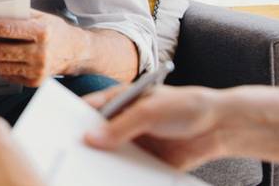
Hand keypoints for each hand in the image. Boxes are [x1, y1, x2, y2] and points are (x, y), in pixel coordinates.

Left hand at [0, 9, 88, 86]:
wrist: (76, 53)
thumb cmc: (55, 30)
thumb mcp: (41, 16)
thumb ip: (19, 14)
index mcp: (42, 32)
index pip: (7, 29)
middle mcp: (41, 53)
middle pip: (0, 51)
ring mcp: (38, 70)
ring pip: (1, 66)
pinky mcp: (34, 82)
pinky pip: (8, 75)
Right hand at [83, 84, 229, 169]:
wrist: (217, 128)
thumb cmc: (185, 106)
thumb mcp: (150, 112)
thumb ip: (121, 126)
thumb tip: (91, 138)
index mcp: (120, 100)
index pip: (89, 108)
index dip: (73, 119)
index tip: (61, 132)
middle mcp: (122, 121)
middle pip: (95, 135)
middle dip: (84, 145)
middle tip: (71, 156)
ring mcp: (132, 142)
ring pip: (108, 155)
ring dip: (100, 164)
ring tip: (89, 173)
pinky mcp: (143, 162)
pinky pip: (125, 170)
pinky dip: (118, 176)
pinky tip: (111, 181)